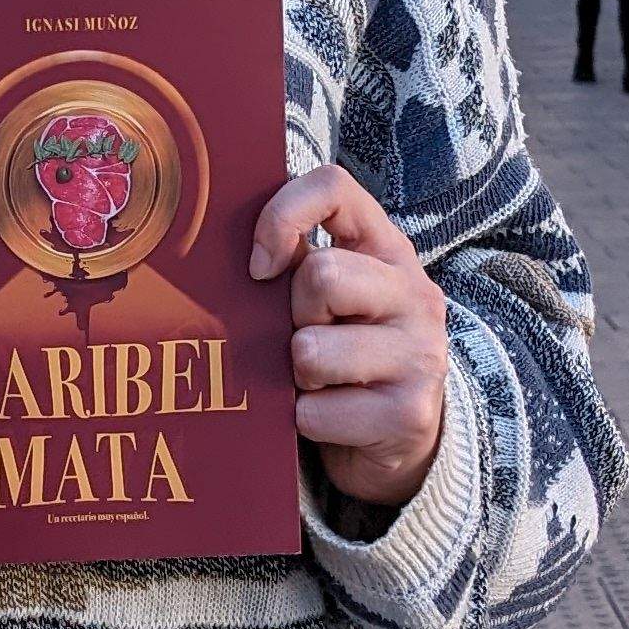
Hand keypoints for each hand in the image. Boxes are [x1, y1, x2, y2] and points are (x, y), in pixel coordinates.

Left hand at [250, 167, 451, 510]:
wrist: (402, 441)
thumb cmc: (344, 354)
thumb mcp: (326, 299)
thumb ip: (290, 263)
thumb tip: (208, 243)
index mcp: (386, 250)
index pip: (333, 187)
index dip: (281, 217)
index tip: (260, 267)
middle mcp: (415, 294)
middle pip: (321, 275)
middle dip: (293, 318)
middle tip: (306, 340)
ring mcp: (420, 354)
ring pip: (311, 350)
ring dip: (297, 376)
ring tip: (320, 382)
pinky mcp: (409, 413)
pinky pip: (314, 412)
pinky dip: (306, 420)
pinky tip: (332, 418)